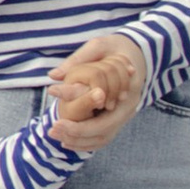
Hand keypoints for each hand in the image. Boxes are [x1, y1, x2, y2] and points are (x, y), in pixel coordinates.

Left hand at [46, 31, 147, 149]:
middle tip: (52, 131)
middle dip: (76, 135)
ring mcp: (124, 114)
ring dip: (80, 141)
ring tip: (57, 138)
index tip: (56, 123)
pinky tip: (68, 139)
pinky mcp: (119, 116)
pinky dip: (87, 141)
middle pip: (102, 132)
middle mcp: (127, 108)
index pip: (102, 121)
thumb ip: (77, 61)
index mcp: (125, 94)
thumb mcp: (98, 47)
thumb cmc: (116, 47)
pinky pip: (104, 135)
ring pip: (103, 138)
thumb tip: (53, 75)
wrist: (137, 51)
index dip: (78, 126)